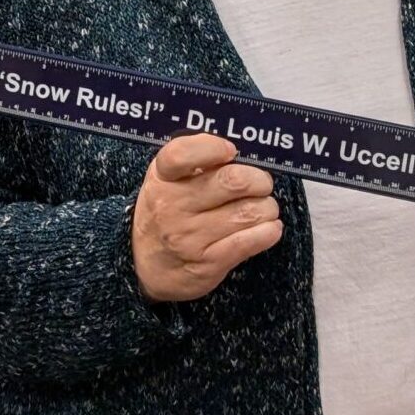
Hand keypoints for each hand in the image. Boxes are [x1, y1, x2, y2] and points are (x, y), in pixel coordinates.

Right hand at [131, 134, 282, 302]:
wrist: (145, 265)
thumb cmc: (165, 213)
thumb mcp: (166, 182)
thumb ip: (194, 162)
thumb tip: (238, 152)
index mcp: (161, 178)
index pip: (180, 154)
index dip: (212, 148)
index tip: (230, 151)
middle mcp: (171, 206)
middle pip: (232, 181)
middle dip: (259, 180)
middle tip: (261, 184)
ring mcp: (189, 237)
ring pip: (249, 212)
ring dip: (267, 207)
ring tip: (264, 208)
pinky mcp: (208, 263)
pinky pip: (251, 241)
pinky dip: (269, 230)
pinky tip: (268, 227)